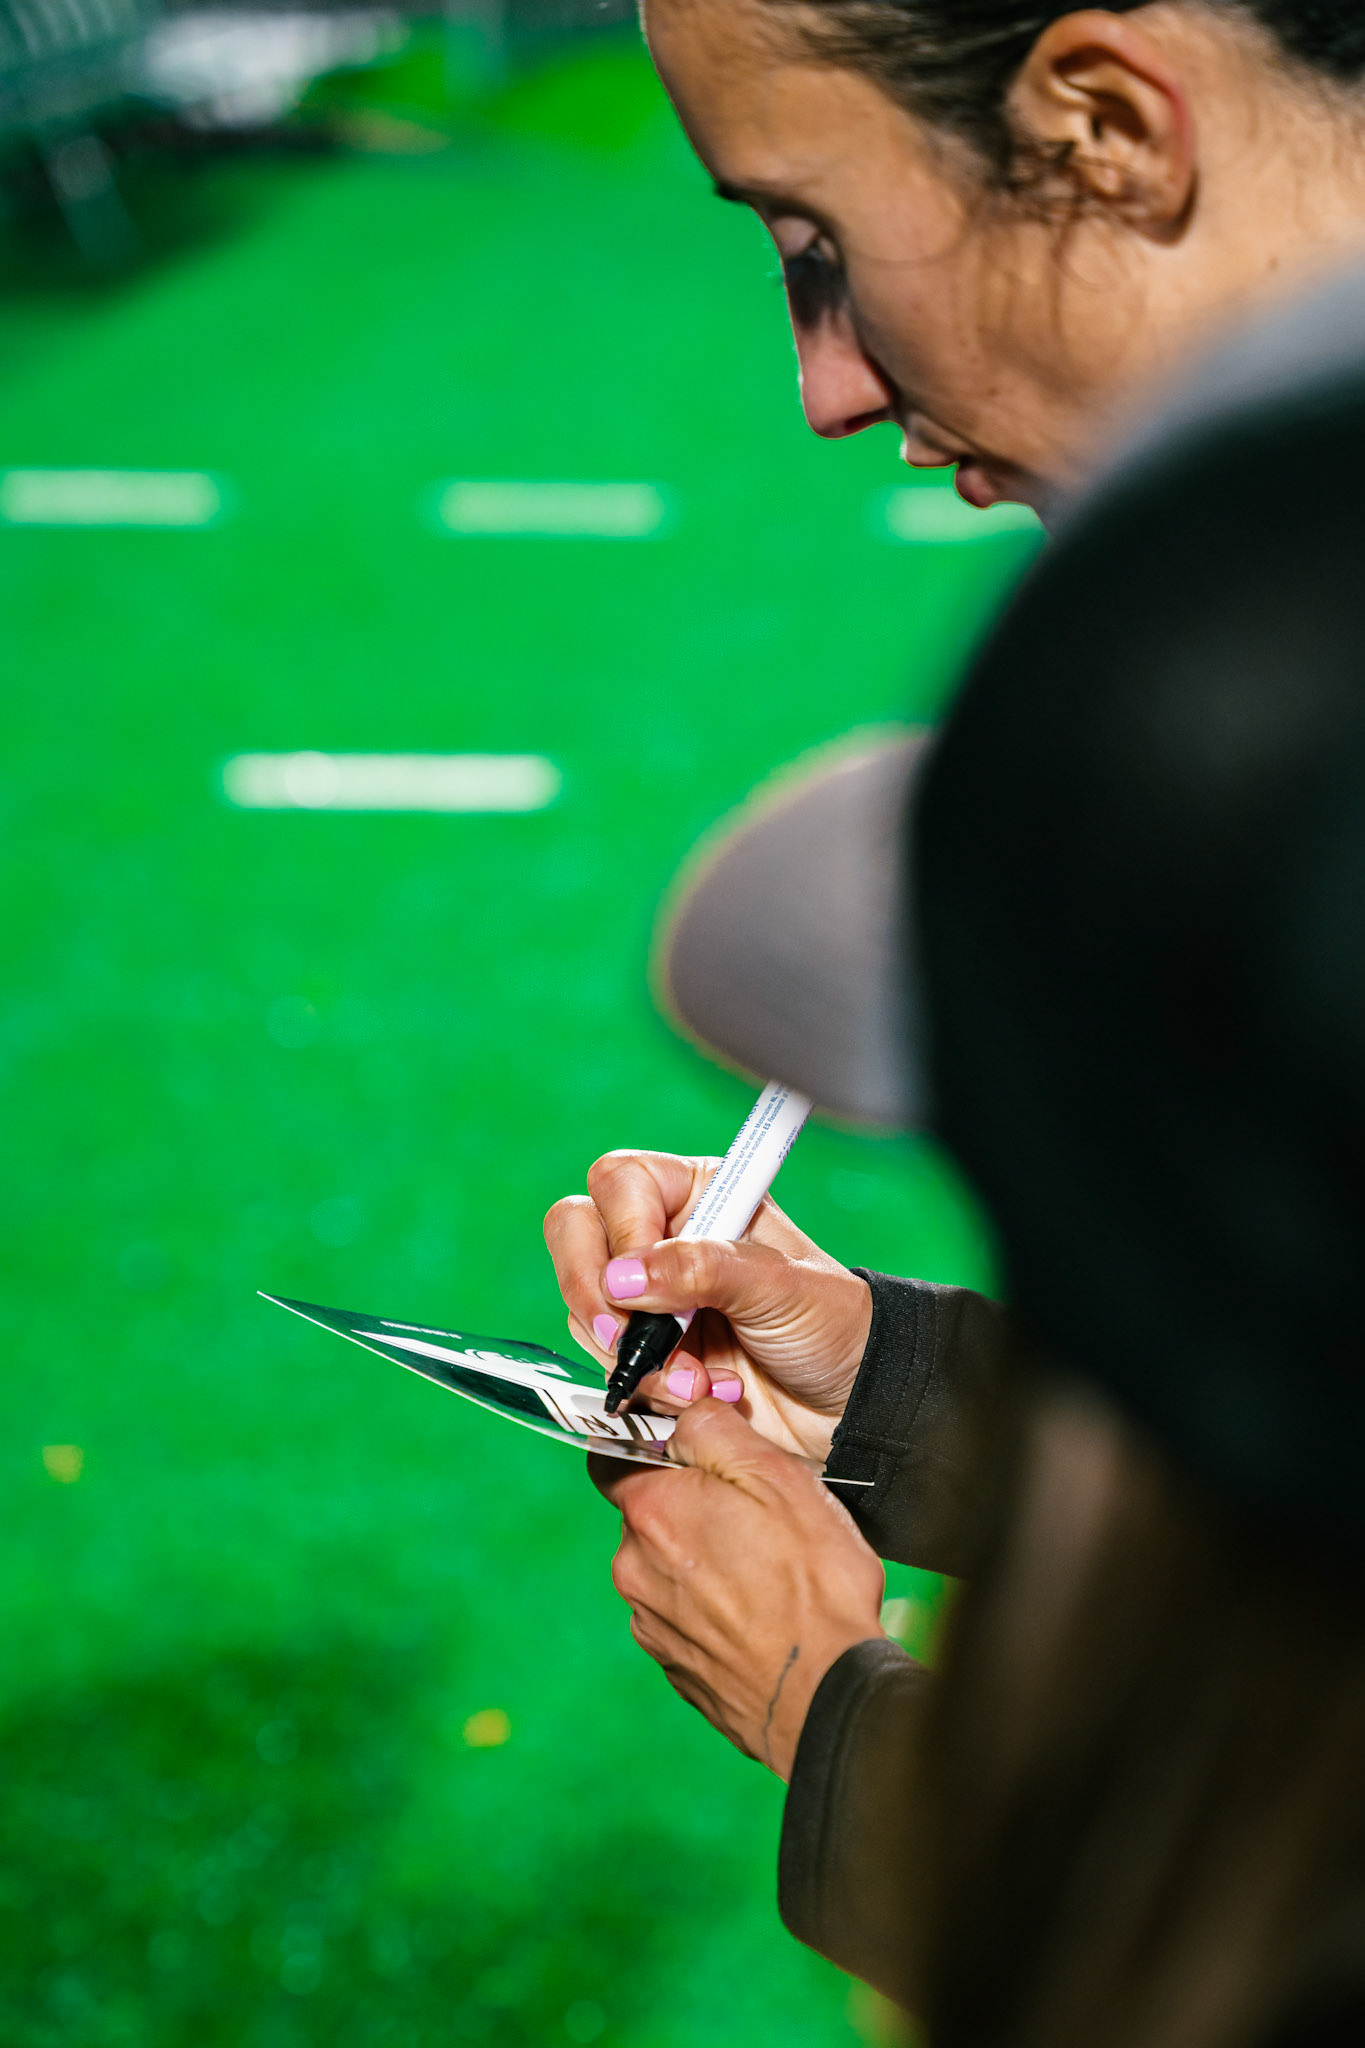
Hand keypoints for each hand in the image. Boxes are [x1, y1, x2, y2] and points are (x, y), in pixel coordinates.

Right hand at [544, 1150, 871, 1461]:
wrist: (851, 1405)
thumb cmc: (831, 1326)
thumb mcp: (778, 1286)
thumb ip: (703, 1268)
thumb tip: (622, 1276)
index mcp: (698, 1195)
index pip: (620, 1183)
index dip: (623, 1230)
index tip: (647, 1284)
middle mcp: (662, 1238)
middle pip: (576, 1231)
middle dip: (593, 1292)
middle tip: (627, 1340)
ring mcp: (647, 1299)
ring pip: (585, 1306)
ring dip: (634, 1354)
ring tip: (699, 1381)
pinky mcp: (643, 1354)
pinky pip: (602, 1362)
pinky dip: (641, 1386)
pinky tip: (695, 1397)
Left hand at [592, 1400, 886, 1779]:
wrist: (825, 1696)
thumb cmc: (810, 1583)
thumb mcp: (775, 1475)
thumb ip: (713, 1429)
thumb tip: (679, 1412)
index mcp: (650, 1512)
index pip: (611, 1453)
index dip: (650, 1441)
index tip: (697, 1450)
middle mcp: (633, 1568)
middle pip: (648, 1512)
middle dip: (691, 1504)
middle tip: (756, 1515)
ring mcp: (651, 1624)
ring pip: (667, 1565)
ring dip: (705, 1558)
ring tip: (768, 1570)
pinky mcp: (675, 1666)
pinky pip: (684, 1615)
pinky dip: (714, 1607)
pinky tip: (761, 1613)